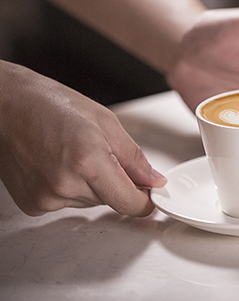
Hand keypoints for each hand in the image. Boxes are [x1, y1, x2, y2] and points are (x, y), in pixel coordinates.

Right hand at [0, 62, 165, 216]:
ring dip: (91, 184)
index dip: (144, 202)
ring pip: (90, 201)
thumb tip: (153, 180)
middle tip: (98, 151)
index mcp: (88, 160)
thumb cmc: (49, 104)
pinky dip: (70, 188)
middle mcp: (65, 184)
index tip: (150, 197)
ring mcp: (46, 197)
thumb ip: (134, 157)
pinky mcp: (33, 204)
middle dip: (114, 181)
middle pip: (111, 200)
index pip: (128, 202)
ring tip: (71, 153)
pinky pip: (67, 202)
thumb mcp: (105, 122)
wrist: (4, 105)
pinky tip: (56, 164)